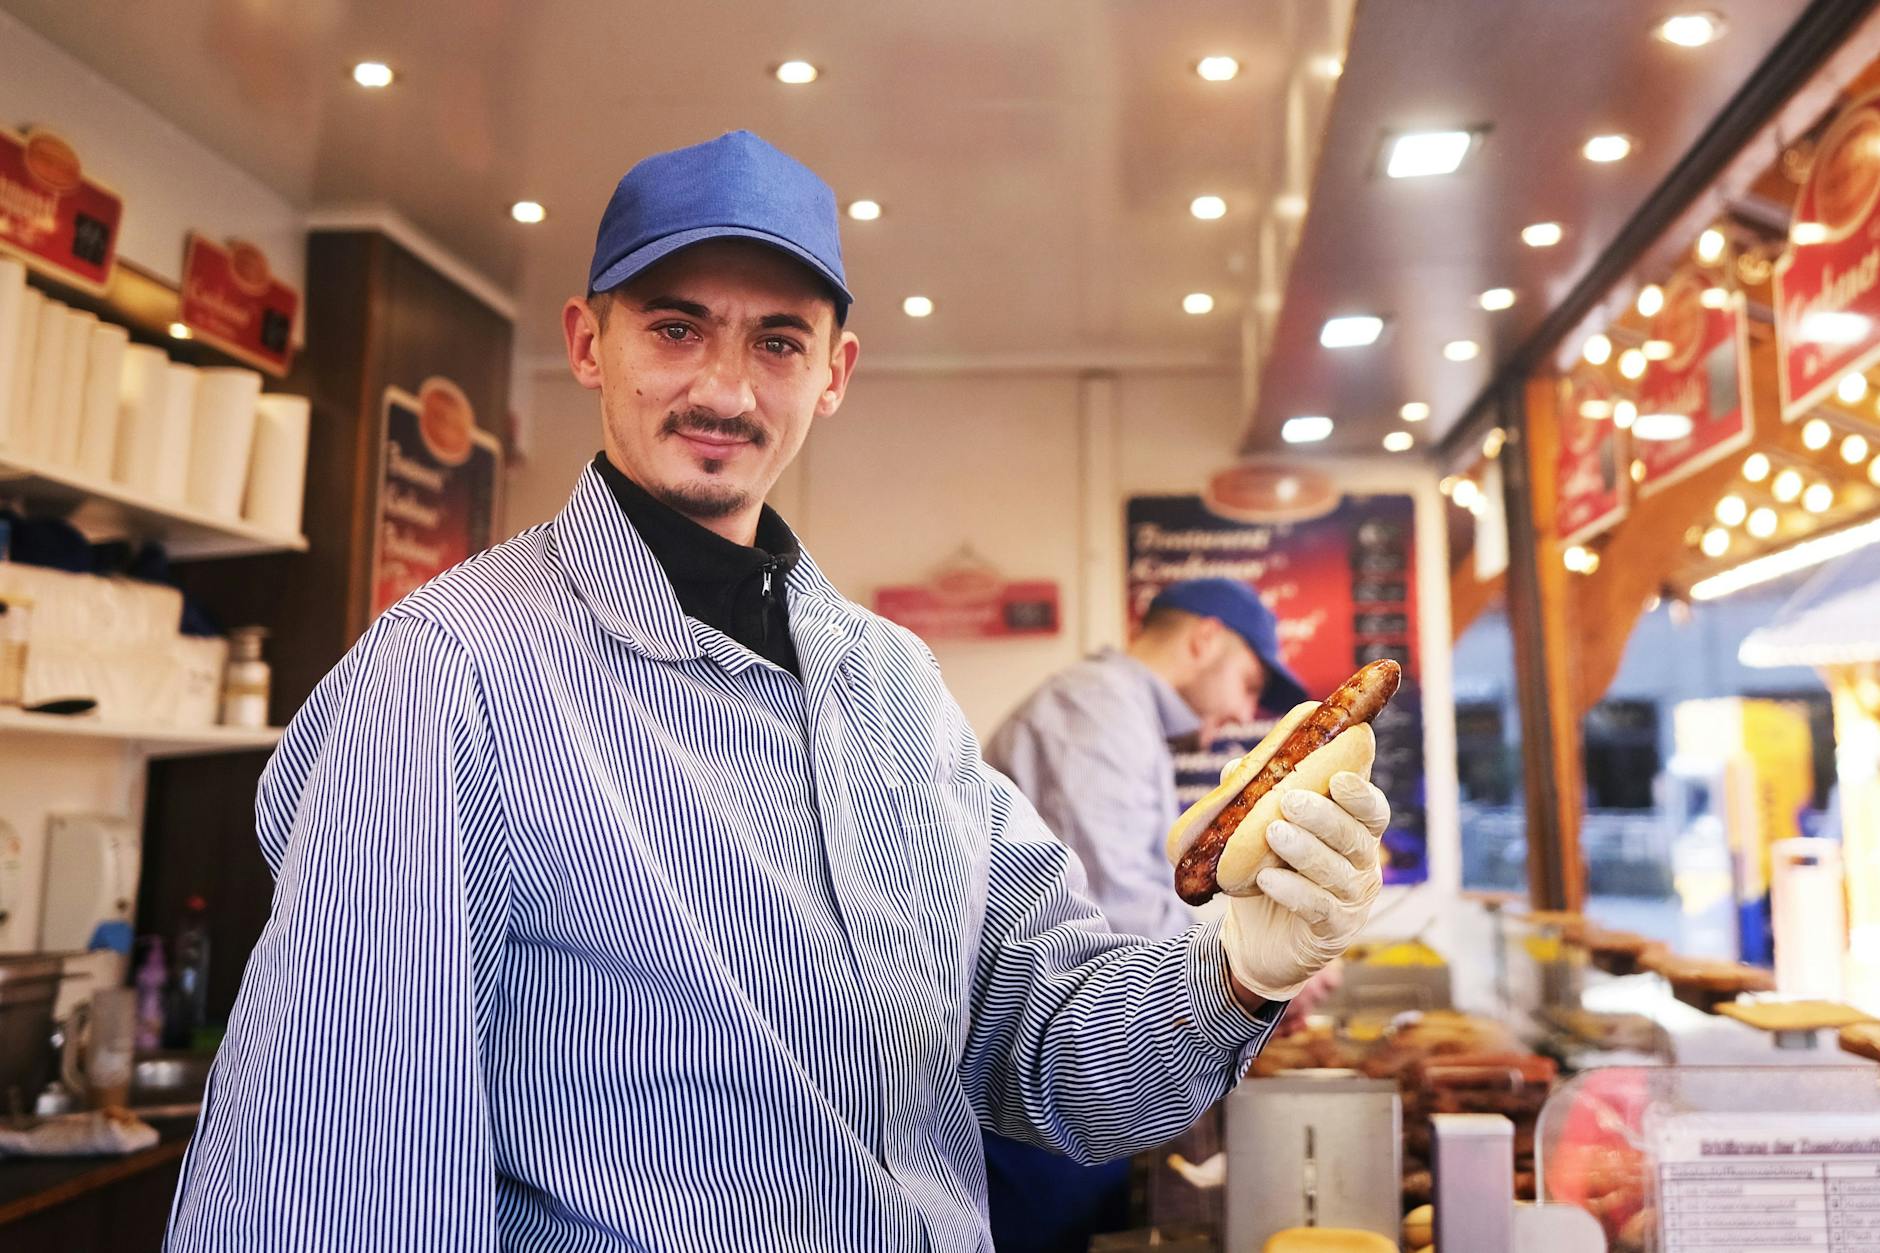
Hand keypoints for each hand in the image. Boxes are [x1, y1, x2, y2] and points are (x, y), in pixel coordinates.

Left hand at [1219, 772, 1386, 1002]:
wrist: (1256, 940)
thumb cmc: (1269, 874)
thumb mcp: (1260, 836)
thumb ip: (1255, 800)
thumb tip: (1235, 767)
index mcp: (1355, 834)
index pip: (1373, 811)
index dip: (1361, 795)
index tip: (1338, 778)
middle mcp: (1363, 866)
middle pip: (1354, 837)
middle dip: (1324, 817)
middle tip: (1290, 801)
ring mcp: (1353, 901)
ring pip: (1337, 872)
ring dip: (1306, 850)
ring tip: (1274, 833)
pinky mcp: (1334, 931)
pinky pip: (1319, 908)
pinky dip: (1294, 891)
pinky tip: (1266, 878)